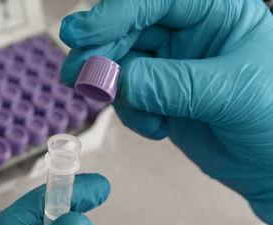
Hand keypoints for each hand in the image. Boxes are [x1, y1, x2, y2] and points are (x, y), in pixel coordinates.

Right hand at [60, 0, 272, 224]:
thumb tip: (119, 79)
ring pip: (122, 66)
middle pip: (130, 31)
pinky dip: (133, 114)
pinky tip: (157, 129)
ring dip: (115, 89)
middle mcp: (190, 34)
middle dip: (102, 54)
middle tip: (76, 75)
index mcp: (217, 13)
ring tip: (133, 113)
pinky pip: (129, 96)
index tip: (79, 34)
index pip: (156, 1)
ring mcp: (172, 66)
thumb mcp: (232, 94)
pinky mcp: (162, 96)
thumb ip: (173, 84)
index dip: (114, 14)